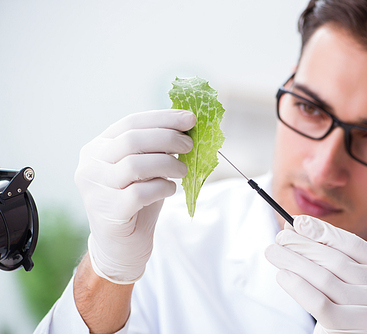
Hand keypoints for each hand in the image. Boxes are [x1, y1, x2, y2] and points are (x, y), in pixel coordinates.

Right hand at [75, 109, 194, 283]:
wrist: (121, 247)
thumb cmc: (135, 202)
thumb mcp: (144, 169)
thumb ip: (155, 148)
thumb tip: (186, 125)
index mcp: (97, 148)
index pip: (130, 123)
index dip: (162, 118)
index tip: (190, 119)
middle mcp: (90, 166)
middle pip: (132, 140)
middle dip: (167, 138)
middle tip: (189, 145)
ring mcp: (96, 189)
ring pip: (135, 164)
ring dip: (167, 164)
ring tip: (182, 171)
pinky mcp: (109, 212)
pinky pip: (141, 192)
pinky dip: (162, 187)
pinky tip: (170, 189)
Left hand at [265, 215, 366, 333]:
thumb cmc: (347, 306)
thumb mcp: (343, 278)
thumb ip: (326, 251)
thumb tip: (294, 225)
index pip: (353, 244)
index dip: (324, 231)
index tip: (298, 222)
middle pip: (337, 261)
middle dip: (303, 245)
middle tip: (280, 237)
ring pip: (326, 280)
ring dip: (295, 262)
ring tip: (274, 252)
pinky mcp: (359, 329)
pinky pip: (320, 304)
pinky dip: (298, 287)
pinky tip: (283, 276)